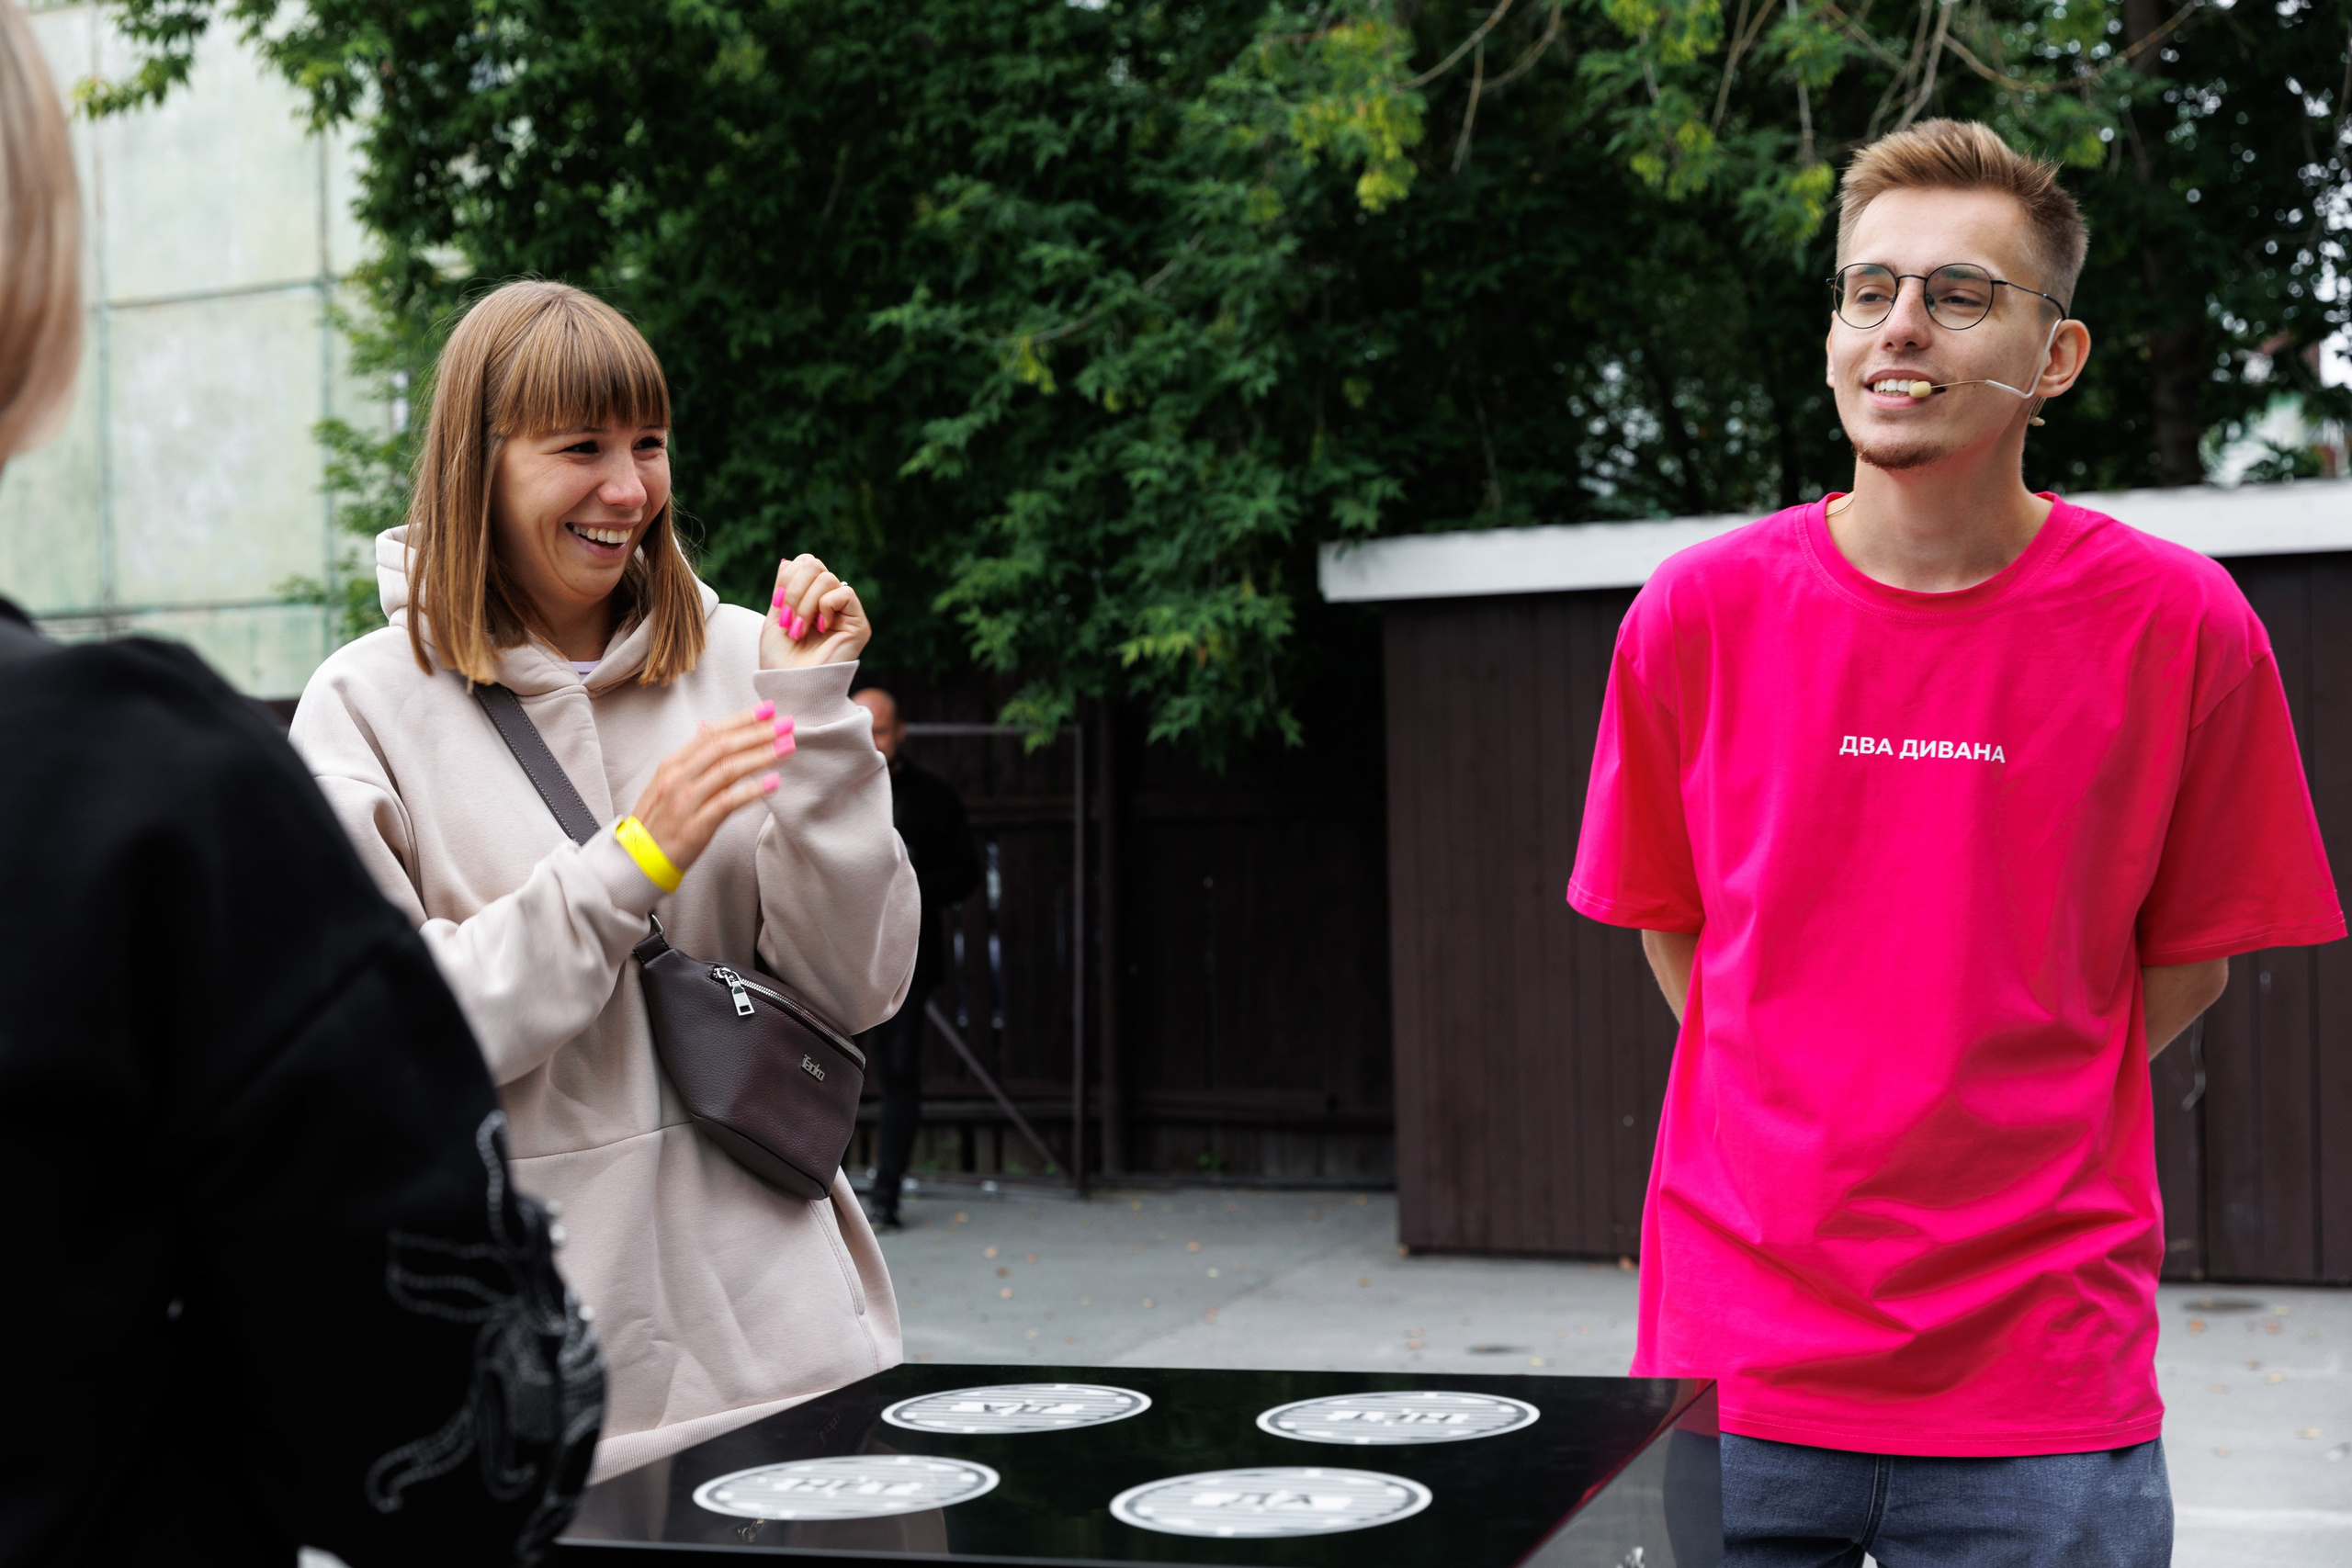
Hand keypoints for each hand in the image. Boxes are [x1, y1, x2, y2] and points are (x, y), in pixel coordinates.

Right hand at [627, 703, 795, 874]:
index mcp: (673, 765)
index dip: (742, 720)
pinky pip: (727, 803)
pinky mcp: (695, 826)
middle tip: (786, 724)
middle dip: (757, 733)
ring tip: (787, 748)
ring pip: (727, 770)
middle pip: (722, 747)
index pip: (711, 734)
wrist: (638, 861)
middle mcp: (678, 778)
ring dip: (761, 756)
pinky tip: (773, 783)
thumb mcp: (669, 785)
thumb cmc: (659, 823)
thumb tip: (709, 731)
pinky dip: (752, 791)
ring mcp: (685, 801)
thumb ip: (692, 762)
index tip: (768, 710)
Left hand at [761, 553, 870, 669]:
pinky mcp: (858, 624)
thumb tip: (787, 560)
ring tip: (799, 629)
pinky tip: (820, 628)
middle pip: (815, 565)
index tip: (778, 605)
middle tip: (788, 618)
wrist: (790, 685)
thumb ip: (784, 588)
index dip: (789, 577)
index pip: (806, 563)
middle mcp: (829, 603)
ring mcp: (845, 613)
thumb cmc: (779, 659)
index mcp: (810, 598)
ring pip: (827, 578)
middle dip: (795, 590)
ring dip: (806, 603)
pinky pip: (844, 593)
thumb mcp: (775, 616)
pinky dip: (825, 606)